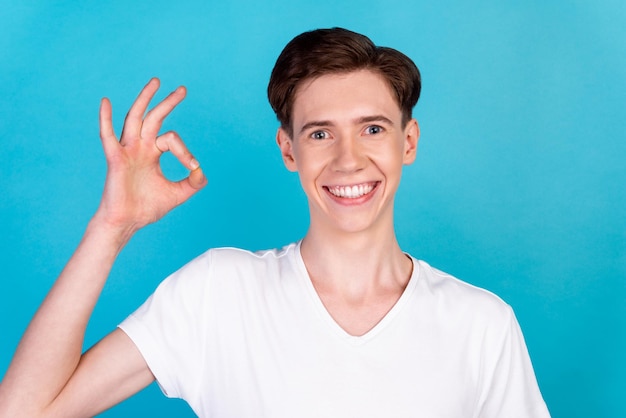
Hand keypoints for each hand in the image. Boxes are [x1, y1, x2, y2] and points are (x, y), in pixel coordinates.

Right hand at [95, 78, 206, 233]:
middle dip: (168, 103)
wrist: (128, 222)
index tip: (193, 167)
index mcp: (152, 153)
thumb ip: (193, 182)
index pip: (172, 139)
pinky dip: (105, 119)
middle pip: (154, 118)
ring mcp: (127, 150)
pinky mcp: (115, 159)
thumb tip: (202, 170)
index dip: (185, 151)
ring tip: (156, 82)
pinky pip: (108, 136)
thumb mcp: (178, 194)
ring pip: (135, 118)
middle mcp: (139, 147)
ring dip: (144, 99)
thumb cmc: (148, 208)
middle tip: (183, 89)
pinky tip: (105, 101)